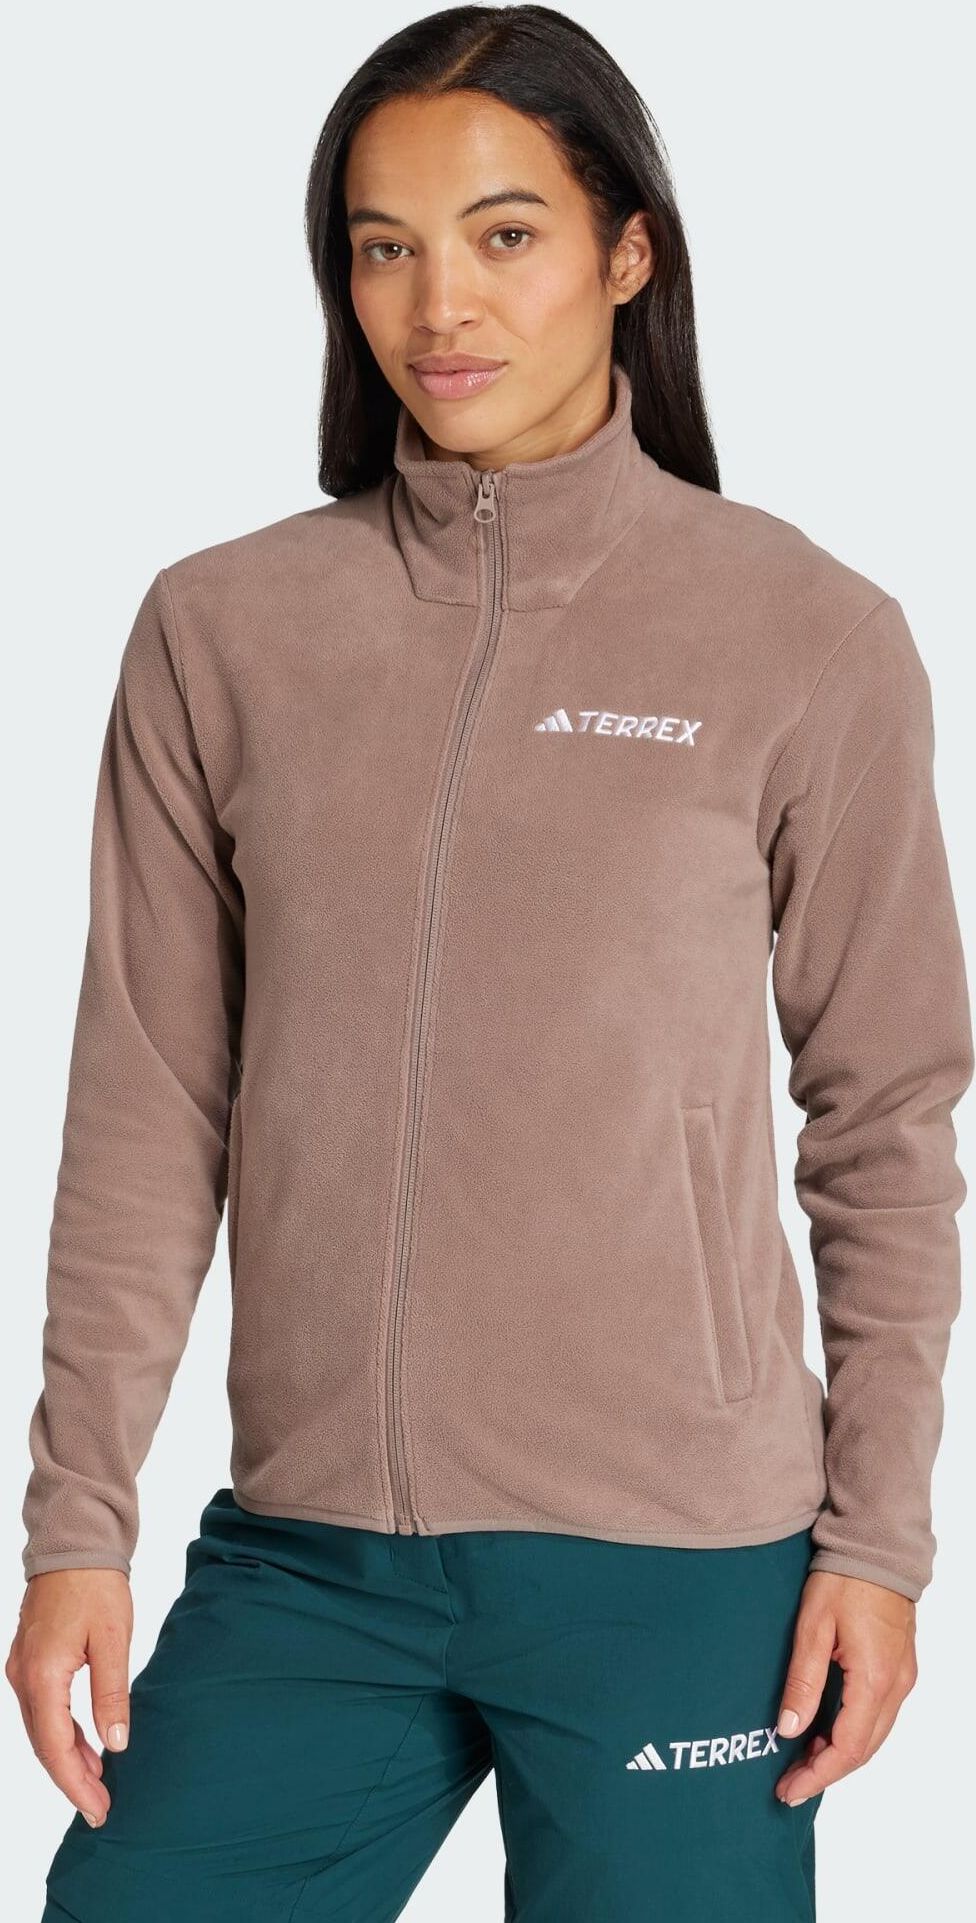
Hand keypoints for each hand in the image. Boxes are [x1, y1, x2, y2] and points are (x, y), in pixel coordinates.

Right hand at [5, 1568, 132, 1827]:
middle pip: (43, 1746)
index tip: (99, 1808)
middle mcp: (22, 1678)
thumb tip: (116, 1745)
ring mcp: (21, 1669)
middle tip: (101, 1806)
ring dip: (67, 1758)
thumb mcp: (112, 1639)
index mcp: (42, 1676)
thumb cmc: (95, 1585)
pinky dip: (62, 1734)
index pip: (56, 1748)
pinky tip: (85, 1744)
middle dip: (71, 1780)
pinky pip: (41, 1711)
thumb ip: (111, 1694)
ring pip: (41, 1730)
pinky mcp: (28, 1661)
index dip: (76, 1784)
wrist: (74, 1544)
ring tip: (98, 1781)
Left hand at [774, 1570, 916, 1805]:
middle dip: (825, 1771)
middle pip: (863, 1750)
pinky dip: (851, 1733)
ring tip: (800, 1761)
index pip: (848, 1748)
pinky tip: (824, 1732)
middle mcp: (896, 1686)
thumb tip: (788, 1729)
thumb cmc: (844, 1579)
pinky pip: (877, 1715)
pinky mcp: (899, 1669)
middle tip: (788, 1783)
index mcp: (874, 1679)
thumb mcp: (813, 1627)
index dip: (817, 1775)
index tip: (788, 1790)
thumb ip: (803, 1681)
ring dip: (839, 1754)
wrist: (878, 1547)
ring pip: (872, 1736)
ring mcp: (901, 1678)